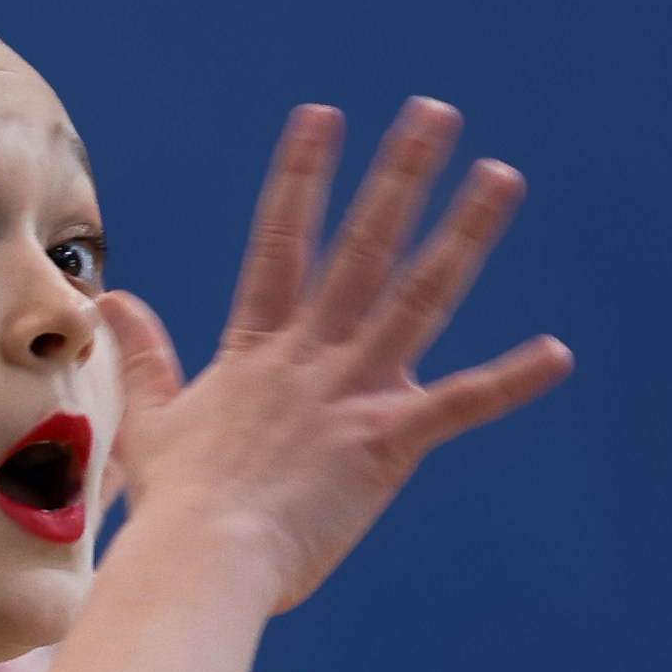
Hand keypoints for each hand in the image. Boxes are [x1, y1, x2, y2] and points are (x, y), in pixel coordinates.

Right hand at [103, 101, 571, 612]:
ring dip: (464, 235)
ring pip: (418, 297)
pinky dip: (510, 380)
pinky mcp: (386, 441)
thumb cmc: (175, 507)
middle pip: (362, 247)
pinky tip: (557, 354)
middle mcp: (309, 357)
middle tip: (436, 112)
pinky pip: (459, 404)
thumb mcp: (152, 423)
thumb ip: (146, 359)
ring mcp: (350, 393)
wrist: (201, 559)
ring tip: (501, 177)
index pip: (281, 243)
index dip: (303, 177)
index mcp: (257, 352)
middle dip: (400, 176)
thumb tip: (114, 304)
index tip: (323, 116)